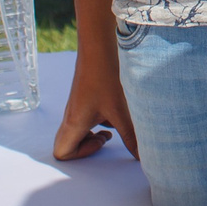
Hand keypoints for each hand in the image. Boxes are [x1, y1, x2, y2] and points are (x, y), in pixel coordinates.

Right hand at [54, 42, 137, 161]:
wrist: (99, 46)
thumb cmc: (106, 77)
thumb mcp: (122, 111)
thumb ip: (132, 137)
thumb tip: (144, 159)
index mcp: (74, 123)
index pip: (61, 153)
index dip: (81, 155)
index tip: (101, 141)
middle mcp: (70, 116)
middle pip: (67, 144)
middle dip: (86, 147)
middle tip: (105, 138)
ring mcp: (75, 107)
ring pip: (77, 130)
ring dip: (93, 133)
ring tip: (114, 125)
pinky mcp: (83, 98)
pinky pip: (85, 118)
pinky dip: (99, 119)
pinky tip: (116, 108)